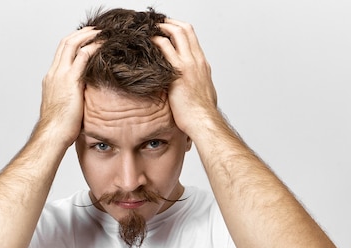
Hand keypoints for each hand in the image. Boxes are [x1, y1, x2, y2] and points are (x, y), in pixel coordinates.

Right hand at [38, 27, 100, 146]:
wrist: (53, 134)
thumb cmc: (59, 128)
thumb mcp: (65, 108)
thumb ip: (72, 98)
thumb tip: (84, 100)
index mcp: (51, 80)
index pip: (61, 54)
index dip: (73, 43)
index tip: (85, 40)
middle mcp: (54, 74)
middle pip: (65, 44)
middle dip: (80, 34)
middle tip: (95, 30)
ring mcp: (61, 76)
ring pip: (72, 45)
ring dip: (87, 36)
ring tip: (101, 33)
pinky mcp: (71, 80)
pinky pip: (82, 56)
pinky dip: (92, 47)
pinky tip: (102, 45)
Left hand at [152, 19, 218, 136]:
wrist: (203, 121)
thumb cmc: (201, 114)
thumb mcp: (202, 94)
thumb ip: (195, 85)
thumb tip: (187, 88)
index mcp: (203, 65)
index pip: (192, 39)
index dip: (178, 31)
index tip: (167, 31)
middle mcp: (197, 60)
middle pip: (186, 30)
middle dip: (169, 23)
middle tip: (156, 24)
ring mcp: (189, 64)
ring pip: (177, 33)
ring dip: (162, 27)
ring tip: (149, 29)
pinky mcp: (179, 71)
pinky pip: (166, 47)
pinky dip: (156, 40)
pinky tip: (147, 42)